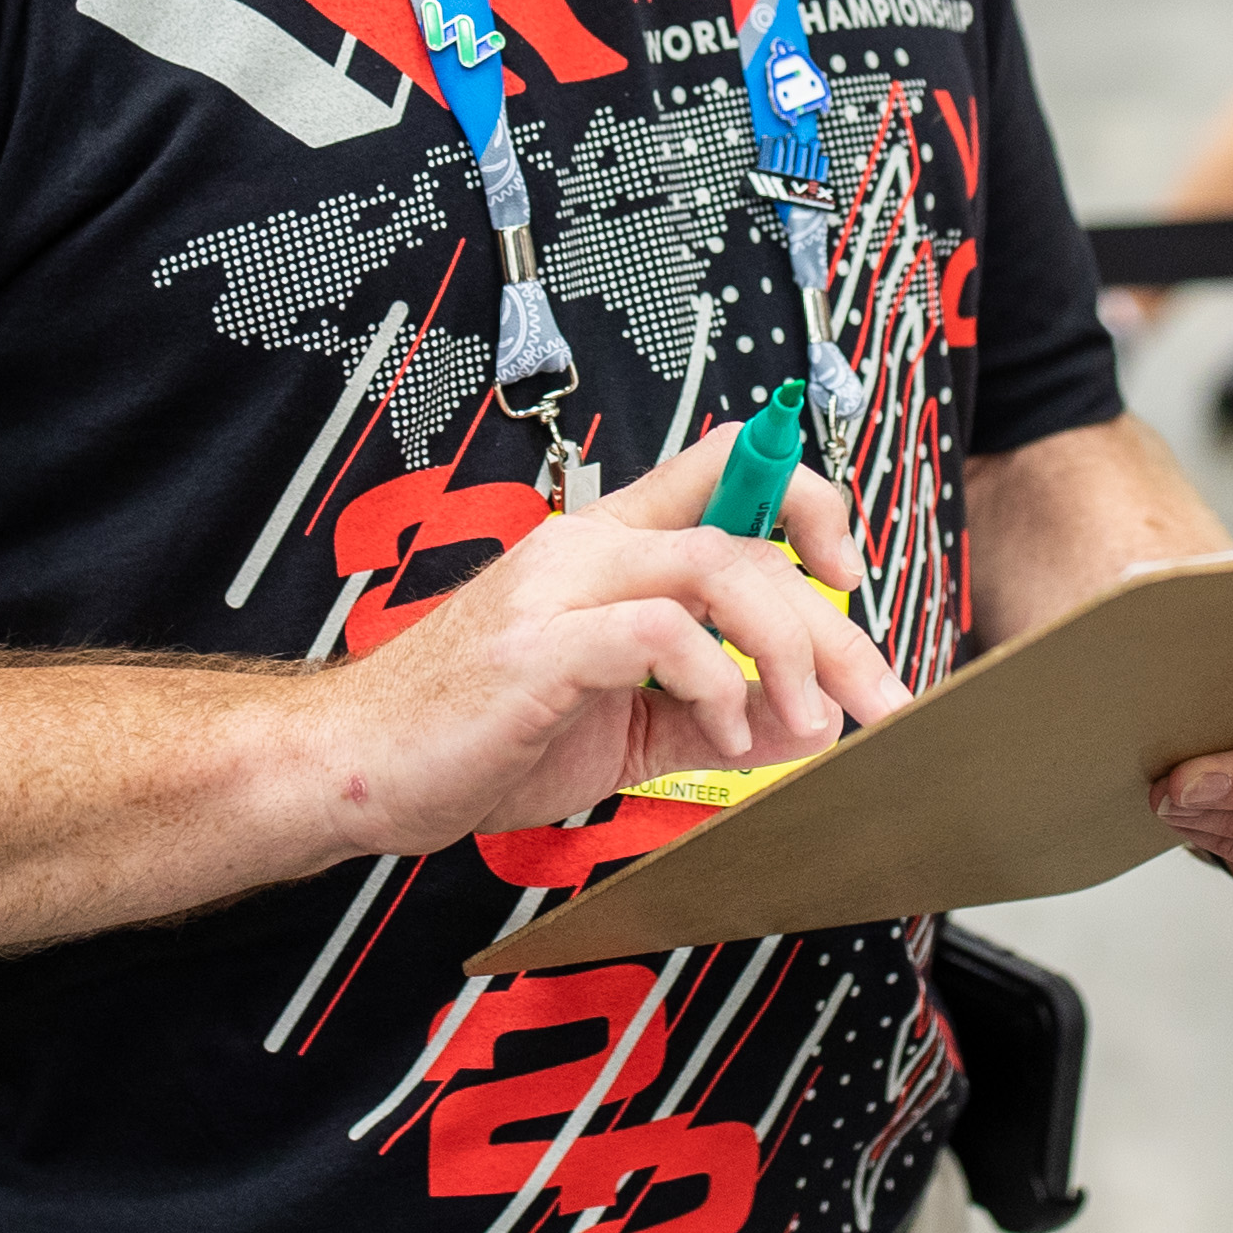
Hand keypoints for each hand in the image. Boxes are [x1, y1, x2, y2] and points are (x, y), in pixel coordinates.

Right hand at [274, 425, 906, 857]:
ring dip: (789, 651)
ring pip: (719, 569)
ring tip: (808, 725)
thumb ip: (710, 711)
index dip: (807, 498)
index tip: (849, 574)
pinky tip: (725, 734)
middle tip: (876, 698)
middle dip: (834, 624)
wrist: (356, 766)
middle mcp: (588, 549)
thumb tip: (806, 721)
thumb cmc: (476, 733)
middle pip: (748, 537)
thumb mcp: (620, 724)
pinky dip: (717, 683)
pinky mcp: (540, 645)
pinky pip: (662, 633)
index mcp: (608, 549)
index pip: (727, 466)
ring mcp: (561, 589)